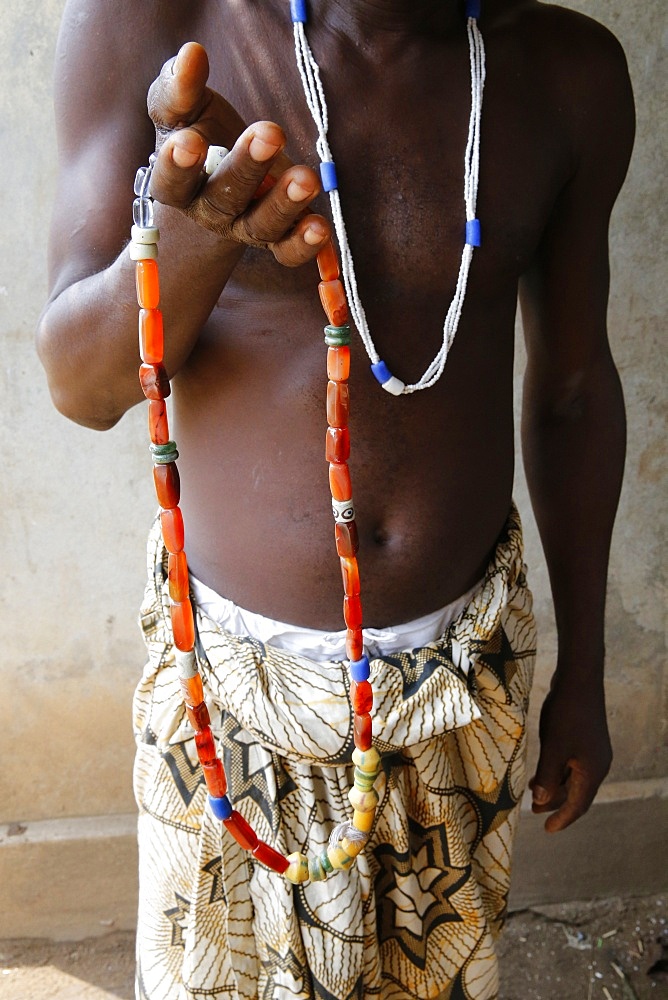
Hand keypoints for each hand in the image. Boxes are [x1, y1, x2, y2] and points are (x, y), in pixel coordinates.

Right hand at [146, 42, 330, 264]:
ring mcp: (244, 228)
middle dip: (247, 166)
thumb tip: (192, 54)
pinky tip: (320, 226)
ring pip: (262, 225)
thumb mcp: (183, 109)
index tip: (191, 140)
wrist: (222, 173)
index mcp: (177, 186)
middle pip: (224, 199)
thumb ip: (180, 87)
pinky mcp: (276, 237)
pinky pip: (287, 251)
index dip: (179, 165)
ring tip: (307, 179)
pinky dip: (304, 243)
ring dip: (285, 203)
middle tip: (270, 133)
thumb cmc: (198, 132)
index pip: (172, 182)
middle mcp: (209, 213)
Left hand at [530, 670, 611, 832]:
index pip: (578, 805)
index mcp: (592, 771)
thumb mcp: (553, 747)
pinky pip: (572, 765)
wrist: (580, 679)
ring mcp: (593, 752)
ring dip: (554, 788)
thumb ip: (547, 776)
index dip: (562, 819)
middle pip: (577, 794)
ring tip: (533, 794)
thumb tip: (540, 801)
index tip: (547, 830)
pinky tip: (541, 771)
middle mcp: (597, 765)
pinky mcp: (585, 739)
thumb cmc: (566, 713)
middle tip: (534, 813)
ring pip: (573, 779)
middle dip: (556, 804)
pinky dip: (557, 772)